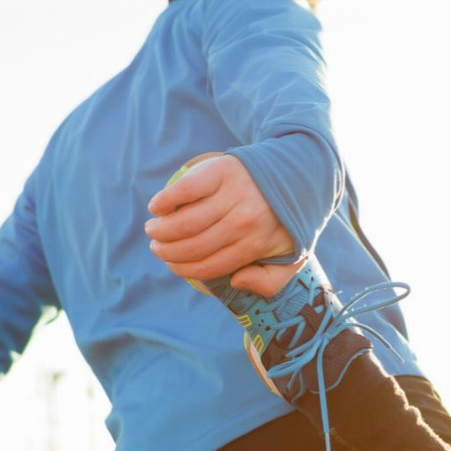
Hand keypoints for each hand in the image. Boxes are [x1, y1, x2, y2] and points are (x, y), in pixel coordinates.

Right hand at [146, 152, 295, 294]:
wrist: (296, 173)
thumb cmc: (285, 219)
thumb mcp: (291, 256)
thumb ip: (269, 281)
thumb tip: (236, 281)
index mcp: (255, 245)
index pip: (208, 266)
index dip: (183, 270)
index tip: (171, 265)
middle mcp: (244, 221)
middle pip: (192, 245)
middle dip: (167, 251)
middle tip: (157, 247)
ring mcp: (233, 194)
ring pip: (185, 221)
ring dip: (161, 230)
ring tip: (154, 230)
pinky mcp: (222, 170)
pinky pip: (185, 189)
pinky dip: (165, 201)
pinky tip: (157, 207)